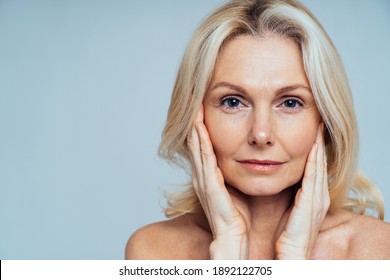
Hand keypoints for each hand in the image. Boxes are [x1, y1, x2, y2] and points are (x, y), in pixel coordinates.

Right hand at [187, 105, 249, 258]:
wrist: (232, 237)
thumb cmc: (235, 216)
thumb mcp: (233, 189)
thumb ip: (232, 174)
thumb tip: (245, 158)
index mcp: (208, 176)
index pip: (202, 145)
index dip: (200, 126)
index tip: (202, 106)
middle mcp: (202, 175)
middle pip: (195, 142)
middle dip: (194, 120)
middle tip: (193, 99)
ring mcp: (203, 179)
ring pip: (196, 146)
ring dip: (195, 125)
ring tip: (194, 106)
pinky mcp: (209, 185)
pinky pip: (204, 158)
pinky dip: (201, 141)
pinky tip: (199, 127)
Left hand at [275, 124, 329, 258]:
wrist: (291, 255)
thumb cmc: (288, 234)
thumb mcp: (291, 209)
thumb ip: (292, 194)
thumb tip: (285, 180)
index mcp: (313, 197)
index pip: (315, 167)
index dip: (315, 149)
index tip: (313, 131)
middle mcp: (319, 196)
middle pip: (320, 163)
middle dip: (320, 143)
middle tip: (320, 122)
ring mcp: (317, 200)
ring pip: (319, 167)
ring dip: (319, 147)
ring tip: (319, 129)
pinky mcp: (310, 205)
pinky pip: (313, 179)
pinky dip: (314, 162)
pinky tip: (313, 149)